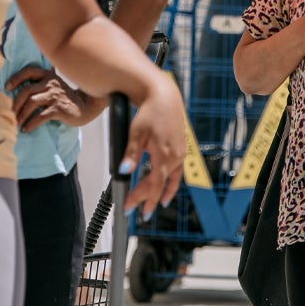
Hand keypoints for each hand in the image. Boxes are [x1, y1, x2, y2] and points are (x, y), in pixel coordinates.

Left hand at [8, 67, 99, 131]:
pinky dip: (31, 123)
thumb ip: (41, 82)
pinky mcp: (59, 109)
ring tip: (17, 123)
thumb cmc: (65, 97)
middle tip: (10, 113)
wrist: (86, 106)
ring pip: (32, 102)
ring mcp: (55, 96)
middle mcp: (51, 83)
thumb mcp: (54, 85)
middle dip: (16, 103)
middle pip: (27, 90)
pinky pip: (40, 116)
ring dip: (21, 114)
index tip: (7, 88)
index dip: (16, 78)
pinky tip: (26, 129)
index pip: (29, 71)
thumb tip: (18, 86)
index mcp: (48, 75)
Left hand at [119, 78, 187, 217]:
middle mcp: (175, 157)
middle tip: (136, 209)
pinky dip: (171, 182)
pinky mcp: (181, 149)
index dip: (142, 198)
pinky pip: (177, 172)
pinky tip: (166, 187)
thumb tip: (124, 172)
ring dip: (162, 193)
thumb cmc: (151, 111)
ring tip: (155, 205)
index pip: (153, 185)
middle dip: (147, 198)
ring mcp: (179, 153)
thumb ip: (131, 154)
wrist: (165, 96)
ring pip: (171, 180)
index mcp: (164, 155)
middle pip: (160, 184)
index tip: (129, 207)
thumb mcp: (137, 133)